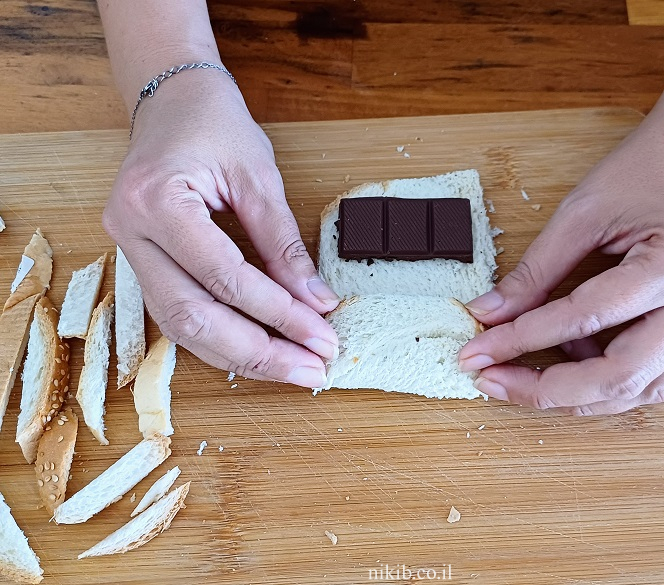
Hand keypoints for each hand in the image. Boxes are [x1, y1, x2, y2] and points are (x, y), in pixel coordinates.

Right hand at [103, 71, 339, 386]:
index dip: (278, 313)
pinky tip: (259, 352)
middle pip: (193, 317)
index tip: (321, 334)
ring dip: (241, 356)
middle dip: (259, 353)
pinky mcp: (141, 263)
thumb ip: (285, 244)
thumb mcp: (259, 176)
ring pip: (181, 327)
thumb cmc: (213, 123)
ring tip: (293, 368)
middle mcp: (131, 232)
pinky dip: (220, 339)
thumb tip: (317, 301)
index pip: (224, 277)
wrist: (171, 100)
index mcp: (156, 200)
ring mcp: (128, 251)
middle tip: (311, 369)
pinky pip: (178, 316)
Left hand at [458, 113, 663, 414]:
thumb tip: (488, 314)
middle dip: (549, 390)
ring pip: (643, 389)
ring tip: (524, 379)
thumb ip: (535, 271)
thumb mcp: (581, 212)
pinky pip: (655, 377)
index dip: (521, 339)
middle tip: (493, 381)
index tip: (477, 352)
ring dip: (578, 396)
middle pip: (622, 375)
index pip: (585, 317)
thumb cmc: (646, 169)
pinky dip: (607, 383)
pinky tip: (572, 364)